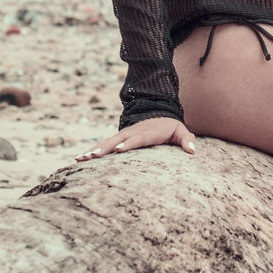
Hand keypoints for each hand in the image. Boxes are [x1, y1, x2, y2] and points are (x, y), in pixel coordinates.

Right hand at [75, 116, 195, 160]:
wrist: (157, 113)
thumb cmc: (170, 127)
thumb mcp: (180, 131)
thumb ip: (186, 140)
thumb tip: (192, 150)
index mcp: (147, 132)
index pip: (137, 139)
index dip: (128, 144)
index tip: (119, 150)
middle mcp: (132, 133)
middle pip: (116, 141)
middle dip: (104, 149)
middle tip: (91, 157)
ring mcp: (122, 135)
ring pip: (106, 143)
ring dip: (94, 150)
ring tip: (80, 159)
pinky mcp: (117, 139)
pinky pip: (103, 145)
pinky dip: (92, 150)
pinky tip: (79, 159)